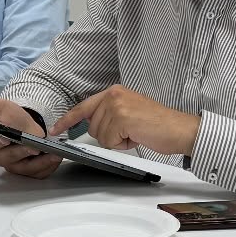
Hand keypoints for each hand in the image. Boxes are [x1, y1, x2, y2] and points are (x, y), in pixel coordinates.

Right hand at [0, 97, 62, 178]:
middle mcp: (2, 158)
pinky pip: (38, 173)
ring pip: (26, 168)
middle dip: (23, 152)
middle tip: (34, 146)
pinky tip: (56, 158)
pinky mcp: (29, 171)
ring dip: (41, 162)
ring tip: (53, 153)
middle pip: (10, 158)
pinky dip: (48, 166)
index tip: (6, 138)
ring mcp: (16, 166)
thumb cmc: (11, 118)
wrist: (27, 125)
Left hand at [52, 85, 199, 154]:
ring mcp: (116, 105)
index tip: (55, 129)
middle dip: (108, 136)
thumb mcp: (129, 113)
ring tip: (135, 133)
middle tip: (130, 131)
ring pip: (99, 136)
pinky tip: (137, 136)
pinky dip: (122, 144)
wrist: (180, 129)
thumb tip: (91, 128)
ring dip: (116, 141)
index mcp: (114, 92)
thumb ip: (109, 116)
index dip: (68, 120)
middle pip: (91, 126)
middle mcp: (113, 95)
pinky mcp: (121, 117)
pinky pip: (109, 141)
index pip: (83, 107)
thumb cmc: (158, 125)